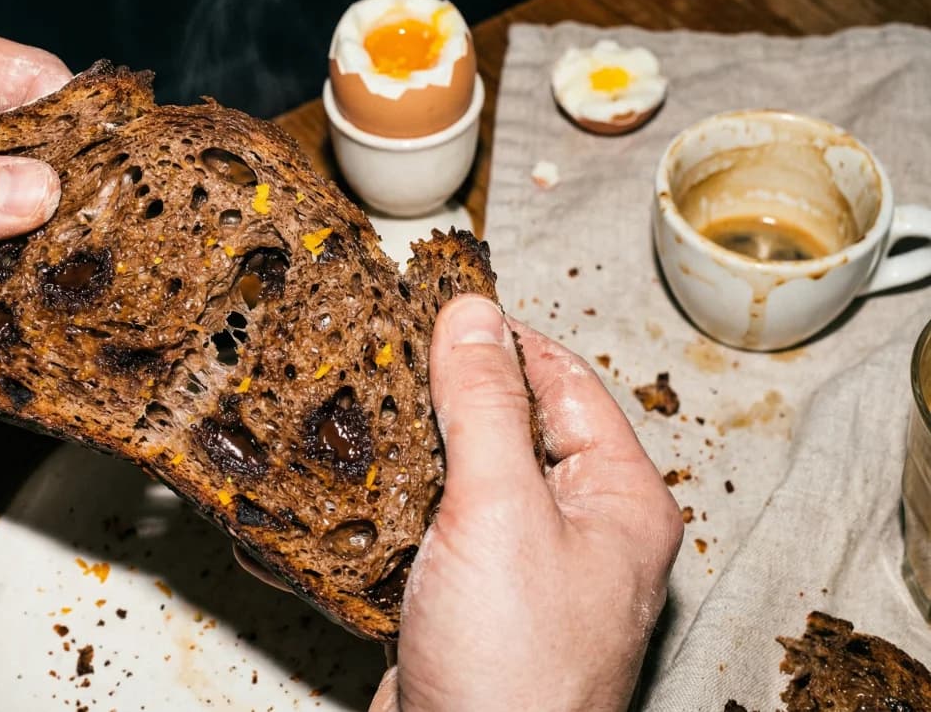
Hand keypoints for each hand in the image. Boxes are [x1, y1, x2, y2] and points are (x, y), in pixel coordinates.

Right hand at [362, 295, 682, 710]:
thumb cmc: (513, 666)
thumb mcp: (499, 510)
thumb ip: (483, 406)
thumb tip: (471, 314)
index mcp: (620, 501)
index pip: (564, 383)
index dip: (500, 339)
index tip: (436, 305)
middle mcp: (581, 532)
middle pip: (513, 429)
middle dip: (446, 393)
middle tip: (381, 353)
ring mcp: (523, 571)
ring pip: (466, 480)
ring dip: (413, 449)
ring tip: (354, 408)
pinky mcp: (470, 604)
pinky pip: (434, 532)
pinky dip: (395, 505)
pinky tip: (351, 485)